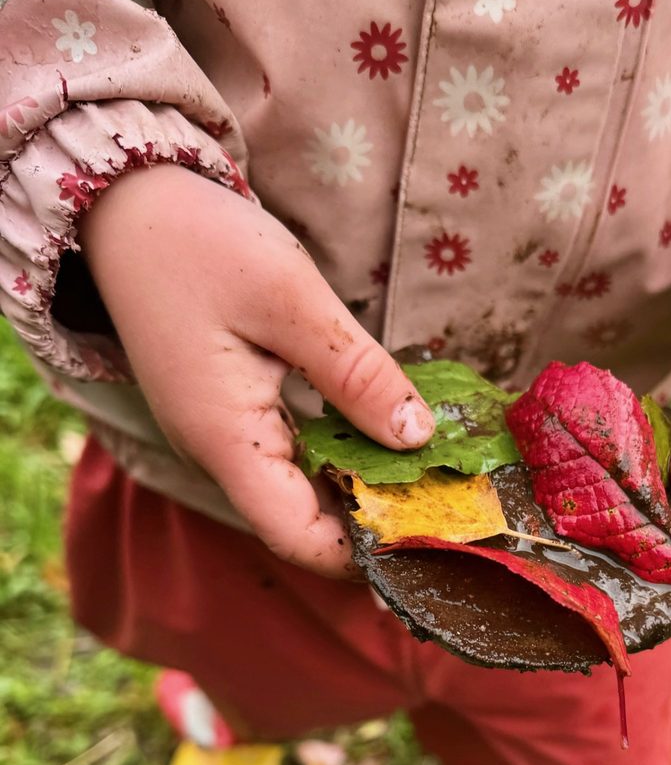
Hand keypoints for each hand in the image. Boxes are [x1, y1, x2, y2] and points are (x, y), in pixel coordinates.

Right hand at [78, 165, 434, 575]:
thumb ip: (357, 374)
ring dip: (366, 488)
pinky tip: (389, 437)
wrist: (124, 209)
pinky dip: (345, 456)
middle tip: (452, 503)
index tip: (431, 536)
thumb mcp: (291, 300)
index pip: (300, 540)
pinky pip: (294, 459)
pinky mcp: (233, 418)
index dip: (365, 554)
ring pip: (303, 493)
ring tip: (435, 475)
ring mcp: (224, 440)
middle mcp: (220, 456)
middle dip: (377, 523)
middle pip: (307, 524)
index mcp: (226, 441)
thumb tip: (417, 437)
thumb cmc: (196, 244)